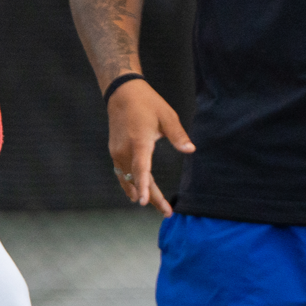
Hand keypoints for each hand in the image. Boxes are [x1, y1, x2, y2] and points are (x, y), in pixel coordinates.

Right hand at [107, 80, 193, 215]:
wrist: (122, 93)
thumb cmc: (147, 103)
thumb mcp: (167, 116)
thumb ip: (178, 135)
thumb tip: (190, 150)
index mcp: (139, 141)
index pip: (140, 169)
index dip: (144, 187)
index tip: (145, 203)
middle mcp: (125, 149)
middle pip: (136, 179)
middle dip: (151, 197)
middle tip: (167, 213)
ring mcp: (117, 151)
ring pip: (128, 178)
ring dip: (141, 192)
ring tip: (156, 206)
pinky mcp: (114, 150)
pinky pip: (121, 172)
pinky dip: (129, 183)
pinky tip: (136, 192)